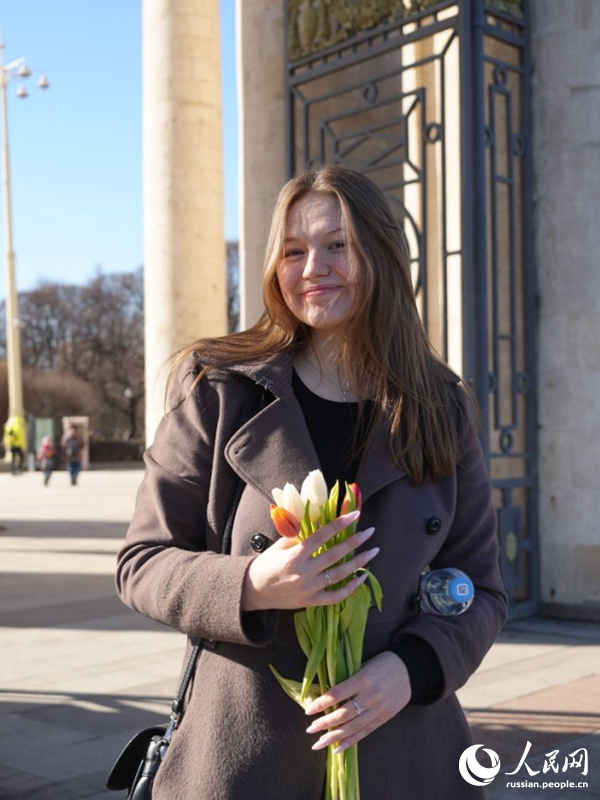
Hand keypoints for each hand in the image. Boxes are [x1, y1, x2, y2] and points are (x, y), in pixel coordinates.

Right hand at [241, 511, 377, 610]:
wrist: (253, 591)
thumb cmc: (266, 564)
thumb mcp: (279, 545)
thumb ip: (299, 536)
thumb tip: (319, 523)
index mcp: (295, 554)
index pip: (322, 535)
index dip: (340, 524)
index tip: (355, 514)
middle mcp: (304, 571)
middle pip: (336, 554)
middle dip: (355, 541)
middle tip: (370, 532)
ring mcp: (309, 588)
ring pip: (340, 574)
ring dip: (359, 562)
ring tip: (373, 552)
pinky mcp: (311, 601)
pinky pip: (336, 596)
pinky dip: (351, 588)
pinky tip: (362, 577)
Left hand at [304, 651, 411, 752]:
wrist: (410, 670)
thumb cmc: (382, 664)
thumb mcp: (364, 666)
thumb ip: (349, 680)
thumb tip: (326, 694)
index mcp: (364, 679)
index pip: (338, 693)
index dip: (322, 703)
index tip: (308, 710)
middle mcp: (371, 696)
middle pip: (344, 714)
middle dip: (325, 723)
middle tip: (310, 729)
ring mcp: (378, 709)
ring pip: (353, 727)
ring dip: (334, 737)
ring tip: (318, 743)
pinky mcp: (384, 718)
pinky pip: (365, 732)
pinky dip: (350, 741)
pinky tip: (337, 748)